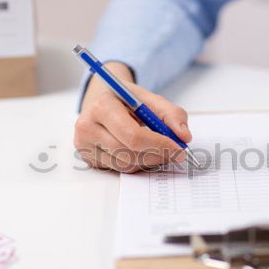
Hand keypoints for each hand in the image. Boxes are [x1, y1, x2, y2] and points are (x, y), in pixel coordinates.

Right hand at [75, 62, 191, 172]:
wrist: (102, 100)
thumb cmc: (126, 100)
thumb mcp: (150, 99)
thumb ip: (171, 114)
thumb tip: (184, 137)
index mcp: (102, 106)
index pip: (133, 136)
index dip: (159, 145)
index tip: (179, 148)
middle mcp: (87, 126)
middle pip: (129, 153)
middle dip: (157, 155)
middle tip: (175, 152)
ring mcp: (84, 145)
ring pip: (125, 165)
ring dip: (148, 161)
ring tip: (158, 149)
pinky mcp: (87, 158)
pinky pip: (118, 170)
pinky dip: (136, 164)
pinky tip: (141, 152)